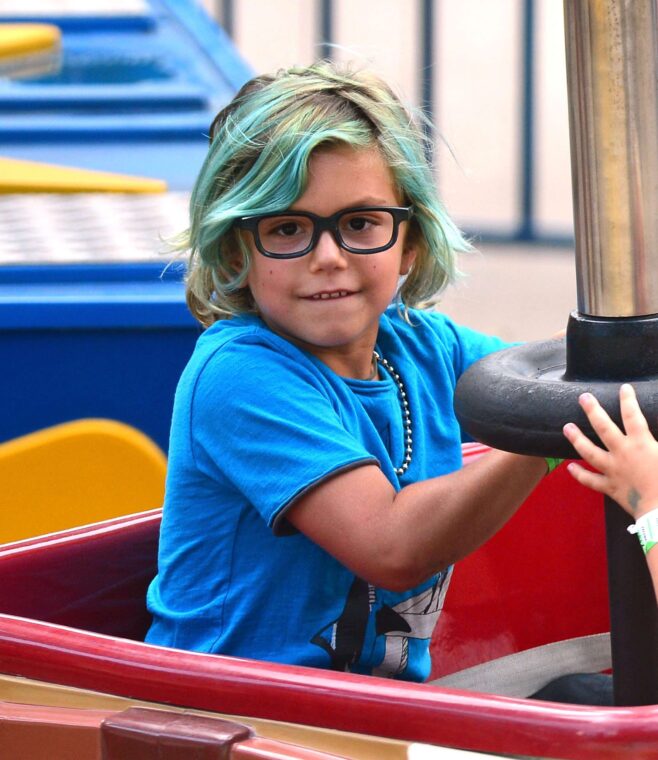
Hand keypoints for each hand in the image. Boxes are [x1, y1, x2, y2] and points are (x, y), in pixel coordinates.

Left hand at [563, 384, 657, 518]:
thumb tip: (657, 442)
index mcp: (642, 443)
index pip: (632, 415)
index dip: (628, 400)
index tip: (624, 388)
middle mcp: (623, 453)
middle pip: (603, 427)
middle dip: (592, 410)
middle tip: (583, 398)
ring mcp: (613, 470)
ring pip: (589, 451)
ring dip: (577, 439)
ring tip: (566, 427)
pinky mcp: (610, 487)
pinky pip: (590, 480)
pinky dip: (579, 474)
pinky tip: (569, 467)